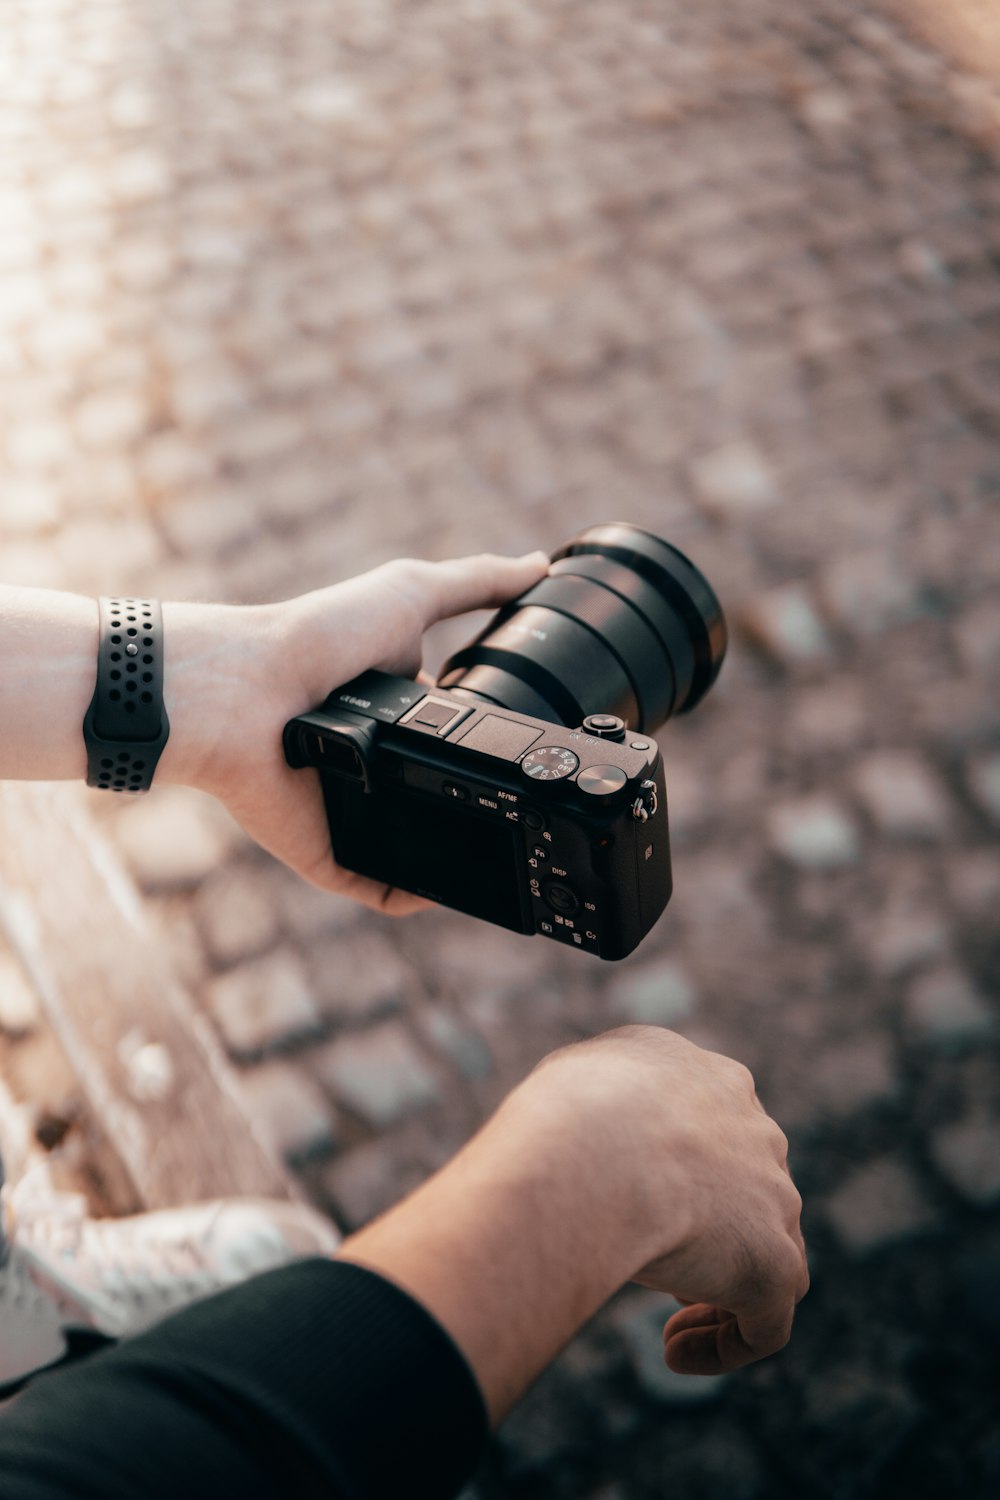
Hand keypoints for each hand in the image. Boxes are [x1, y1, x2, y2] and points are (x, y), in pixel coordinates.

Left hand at [160, 550, 548, 913]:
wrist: (245, 693)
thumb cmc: (315, 637)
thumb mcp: (409, 593)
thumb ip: (476, 582)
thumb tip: (541, 566)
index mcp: (396, 710)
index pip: (459, 737)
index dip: (499, 749)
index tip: (546, 760)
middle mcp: (377, 765)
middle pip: (445, 800)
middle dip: (491, 812)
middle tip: (540, 818)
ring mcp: (353, 813)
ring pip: (419, 852)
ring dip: (460, 861)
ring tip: (513, 858)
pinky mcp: (330, 852)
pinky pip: (382, 889)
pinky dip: (418, 896)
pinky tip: (456, 890)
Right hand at [524, 1025, 808, 1375]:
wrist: (595, 1145)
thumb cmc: (568, 1110)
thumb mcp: (579, 1076)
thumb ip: (601, 1096)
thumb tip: (582, 1118)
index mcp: (715, 1082)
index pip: (722, 1130)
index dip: (690, 1173)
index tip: (647, 1200)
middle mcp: (758, 1133)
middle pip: (755, 1191)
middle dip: (715, 1229)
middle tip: (664, 1265)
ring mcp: (775, 1202)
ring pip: (773, 1257)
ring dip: (724, 1293)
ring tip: (671, 1329)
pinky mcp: (771, 1268)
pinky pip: (766, 1325)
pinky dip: (726, 1346)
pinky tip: (674, 1356)